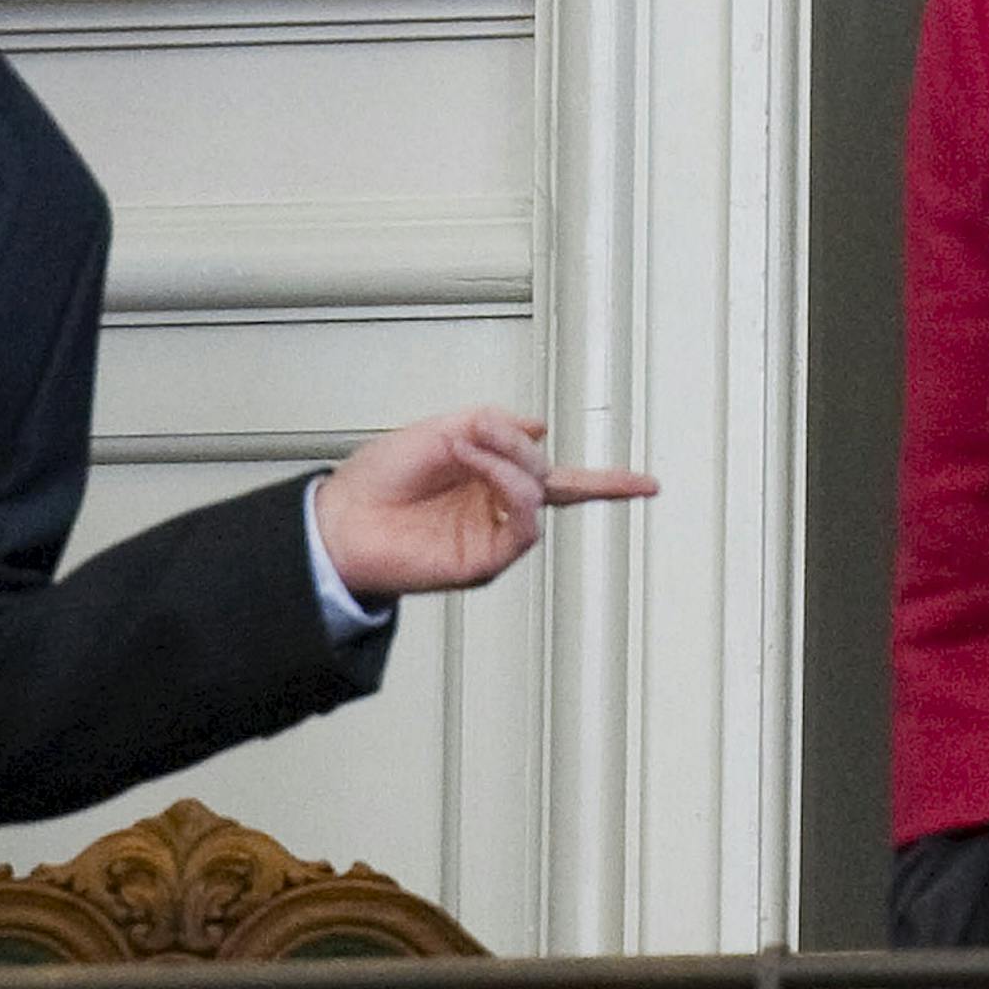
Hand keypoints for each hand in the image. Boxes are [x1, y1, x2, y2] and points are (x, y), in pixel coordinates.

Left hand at [309, 409, 661, 599]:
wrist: (339, 521)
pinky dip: (506, 485)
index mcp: (490, 481)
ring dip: (512, 464)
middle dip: (519, 445)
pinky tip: (475, 465)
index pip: (557, 482)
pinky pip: (521, 524)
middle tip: (480, 429)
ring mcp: (492, 537)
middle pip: (547, 477)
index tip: (649, 486)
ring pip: (538, 498)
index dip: (607, 484)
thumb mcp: (438, 431)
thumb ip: (490, 426)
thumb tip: (538, 427)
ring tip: (468, 446)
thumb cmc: (376, 480)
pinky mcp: (483, 561)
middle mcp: (497, 511)